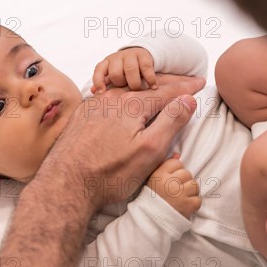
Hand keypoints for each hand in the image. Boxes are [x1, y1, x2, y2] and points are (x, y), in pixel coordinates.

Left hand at [30, 74, 205, 211]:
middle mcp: (111, 99)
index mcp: (132, 105)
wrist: (65, 186)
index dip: (186, 88)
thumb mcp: (150, 150)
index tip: (201, 82)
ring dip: (146, 87)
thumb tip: (188, 99)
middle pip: (147, 86)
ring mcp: (94, 106)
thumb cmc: (109, 173)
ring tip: (160, 86)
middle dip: (169, 83)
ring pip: (127, 90)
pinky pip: (109, 98)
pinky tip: (126, 98)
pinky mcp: (82, 117)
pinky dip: (125, 95)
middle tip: (186, 80)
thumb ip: (171, 121)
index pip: (167, 92)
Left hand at [91, 47, 156, 93]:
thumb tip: (93, 91)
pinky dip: (150, 79)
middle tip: (127, 87)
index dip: (98, 81)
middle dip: (121, 83)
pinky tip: (153, 86)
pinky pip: (146, 69)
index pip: (99, 70)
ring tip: (139, 88)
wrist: (141, 54)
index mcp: (107, 62)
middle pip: (116, 73)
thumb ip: (104, 82)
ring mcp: (131, 55)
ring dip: (135, 83)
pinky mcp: (144, 57)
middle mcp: (118, 57)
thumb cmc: (124, 68)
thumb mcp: (113, 73)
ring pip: (130, 70)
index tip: (101, 92)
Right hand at [148, 154, 200, 218]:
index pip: (177, 163)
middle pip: (187, 173)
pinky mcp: (188, 205)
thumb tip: (178, 154)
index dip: (176, 172)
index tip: (171, 181)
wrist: (150, 222)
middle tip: (176, 192)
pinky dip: (193, 204)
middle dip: (184, 182)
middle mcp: (169, 183)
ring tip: (181, 199)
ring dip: (190, 192)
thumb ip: (165, 166)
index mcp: (159, 175)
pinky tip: (184, 206)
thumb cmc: (152, 200)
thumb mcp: (153, 180)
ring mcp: (180, 194)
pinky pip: (198, 199)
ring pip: (194, 185)